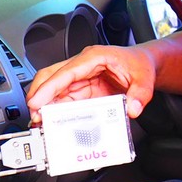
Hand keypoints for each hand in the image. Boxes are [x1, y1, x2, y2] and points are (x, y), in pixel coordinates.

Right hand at [26, 44, 156, 122]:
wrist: (145, 63)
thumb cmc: (140, 64)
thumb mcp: (145, 78)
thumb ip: (140, 94)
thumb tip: (132, 109)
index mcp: (94, 57)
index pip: (66, 72)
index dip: (49, 88)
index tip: (37, 102)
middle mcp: (83, 65)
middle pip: (51, 77)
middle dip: (39, 96)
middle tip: (36, 116)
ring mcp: (81, 77)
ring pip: (55, 89)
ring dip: (46, 106)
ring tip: (42, 123)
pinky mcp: (84, 88)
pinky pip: (66, 98)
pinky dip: (58, 110)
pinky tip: (55, 122)